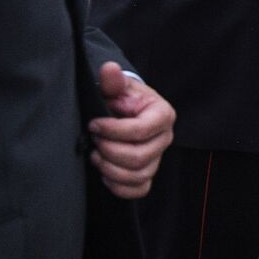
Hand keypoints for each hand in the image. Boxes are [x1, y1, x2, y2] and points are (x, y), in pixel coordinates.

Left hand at [86, 62, 174, 198]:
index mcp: (163, 115)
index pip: (141, 131)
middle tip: (93, 141)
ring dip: (110, 169)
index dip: (113, 131)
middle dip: (110, 151)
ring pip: (137, 175)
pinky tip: (104, 173)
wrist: (125, 112)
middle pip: (139, 157)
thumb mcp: (118, 87)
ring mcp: (158, 158)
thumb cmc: (122, 99)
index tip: (93, 124)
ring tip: (95, 155)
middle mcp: (165, 138)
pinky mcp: (148, 173)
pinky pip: (139, 190)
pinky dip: (119, 186)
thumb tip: (109, 68)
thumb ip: (113, 80)